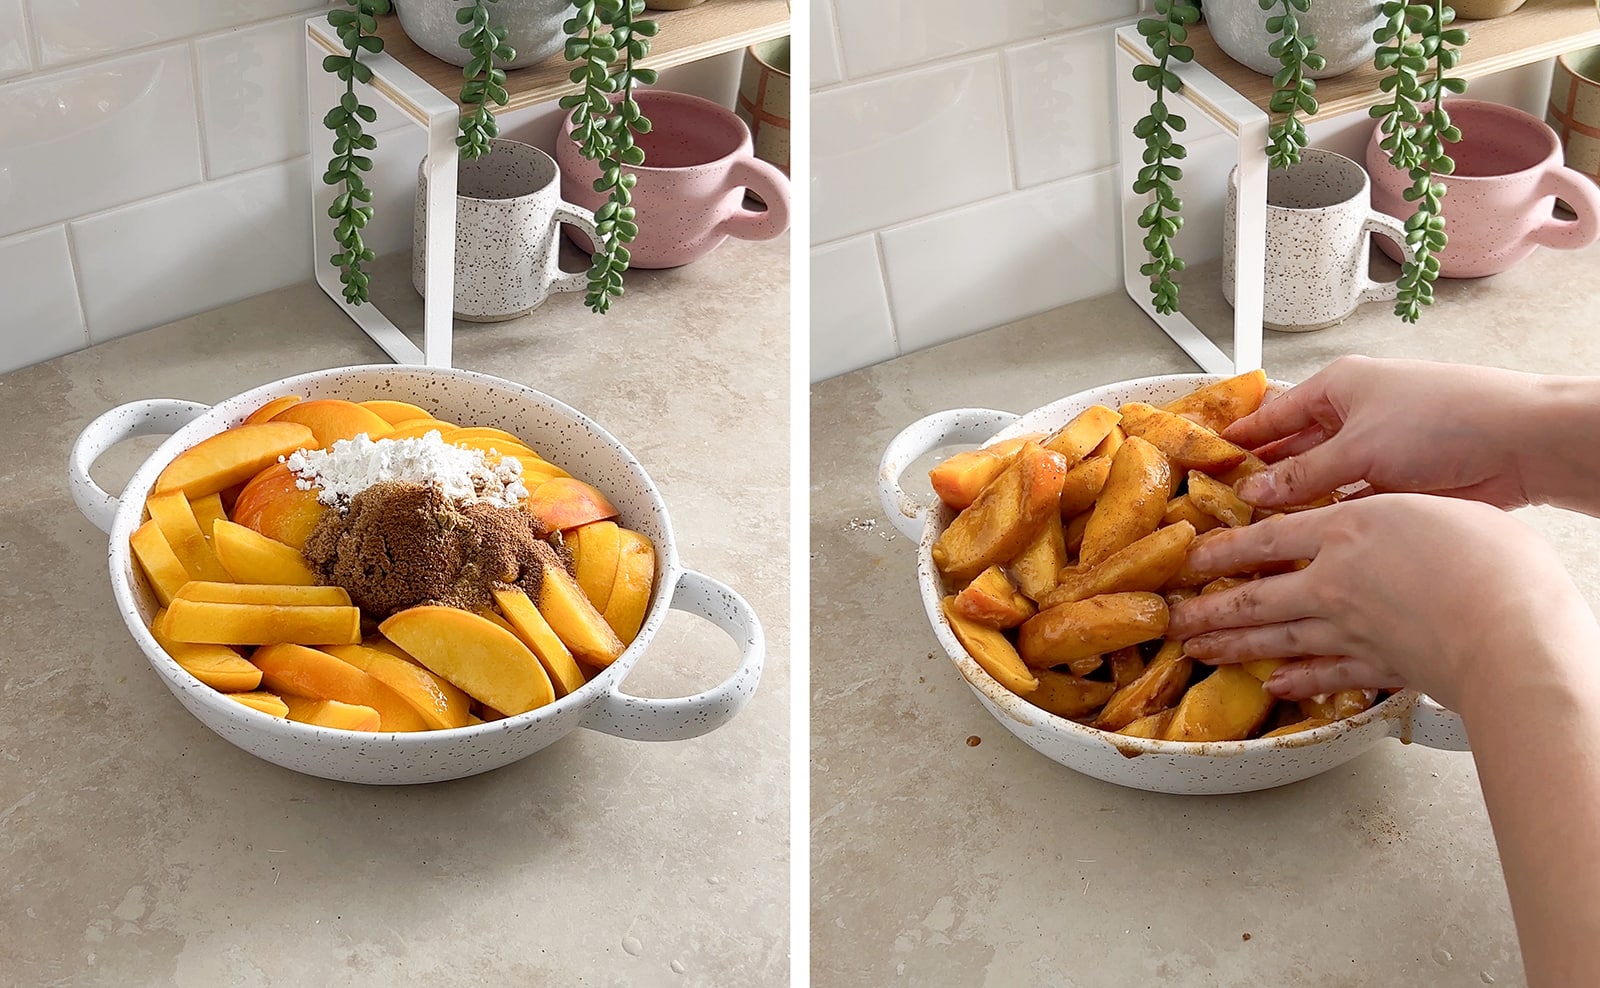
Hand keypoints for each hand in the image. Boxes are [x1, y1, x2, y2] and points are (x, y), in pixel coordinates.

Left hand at [1166, 493, 1595, 713]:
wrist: (1510, 631)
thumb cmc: (1489, 560)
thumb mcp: (1430, 505)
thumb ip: (1389, 510)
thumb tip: (1375, 514)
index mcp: (1347, 530)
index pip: (1267, 536)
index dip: (1224, 547)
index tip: (1193, 556)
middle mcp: (1333, 583)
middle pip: (1254, 596)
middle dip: (1207, 608)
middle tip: (1173, 617)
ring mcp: (1349, 631)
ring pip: (1273, 639)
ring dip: (1230, 646)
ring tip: (1198, 649)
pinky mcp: (1374, 668)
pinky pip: (1322, 675)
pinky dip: (1295, 682)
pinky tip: (1276, 685)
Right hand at [1226, 355, 1542, 509]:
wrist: (1519, 444)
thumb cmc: (1444, 418)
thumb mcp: (1358, 447)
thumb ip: (1302, 475)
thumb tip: (1255, 492)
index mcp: (1339, 387)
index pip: (1274, 412)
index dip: (1241, 437)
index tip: (1209, 459)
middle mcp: (1354, 416)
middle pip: (1293, 449)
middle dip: (1262, 475)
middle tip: (1224, 504)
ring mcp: (1376, 452)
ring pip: (1320, 481)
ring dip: (1294, 503)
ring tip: (1253, 529)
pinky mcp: (1397, 485)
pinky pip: (1347, 503)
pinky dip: (1327, 518)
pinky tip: (1302, 538)